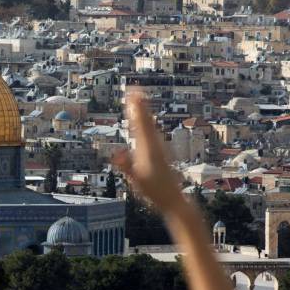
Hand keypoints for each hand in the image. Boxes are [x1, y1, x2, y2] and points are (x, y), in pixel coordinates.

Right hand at [114, 93, 183, 213]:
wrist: (173, 199)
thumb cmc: (154, 191)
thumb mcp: (136, 180)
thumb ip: (126, 166)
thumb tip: (115, 154)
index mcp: (148, 149)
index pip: (140, 124)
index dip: (136, 109)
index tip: (132, 95)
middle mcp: (156, 145)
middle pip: (146, 120)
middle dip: (140, 105)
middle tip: (134, 90)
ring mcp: (160, 148)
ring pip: (150, 125)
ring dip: (143, 112)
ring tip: (139, 100)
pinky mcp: (161, 153)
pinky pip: (152, 132)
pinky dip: (147, 122)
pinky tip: (145, 122)